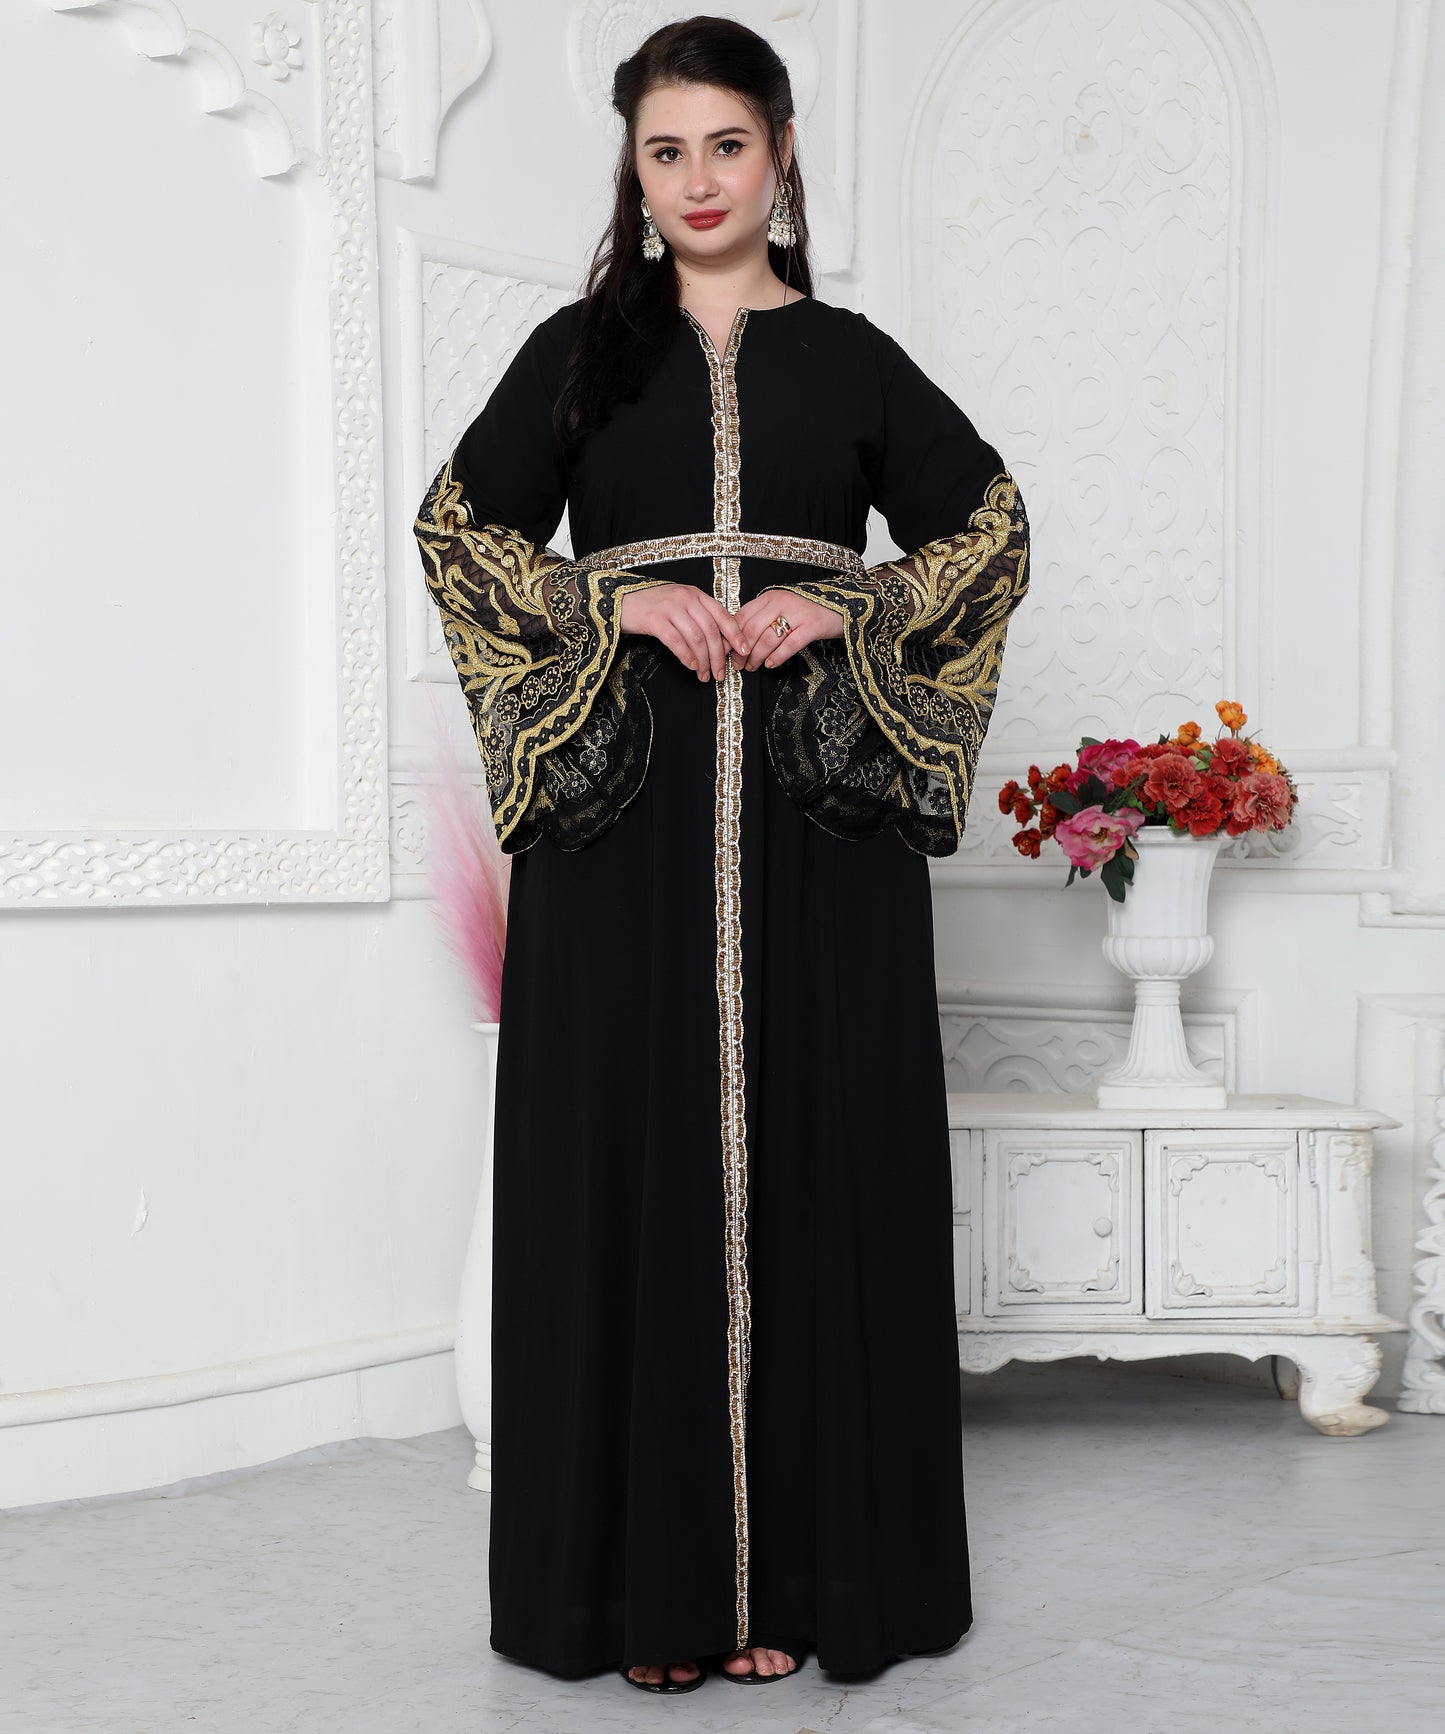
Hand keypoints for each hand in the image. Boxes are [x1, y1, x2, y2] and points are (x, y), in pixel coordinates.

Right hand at [619, 582, 751, 681]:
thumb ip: (699, 618)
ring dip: (703, 661)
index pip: (722, 615)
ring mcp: (670, 608)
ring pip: (696, 638)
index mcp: (696, 594)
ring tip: (704, 675)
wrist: (621, 601)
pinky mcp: (655, 619)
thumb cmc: (653, 606)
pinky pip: (677, 641)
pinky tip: (691, 666)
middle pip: (711, 631)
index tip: (744, 651)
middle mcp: (686, 598)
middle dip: (718, 656)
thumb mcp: (680, 605)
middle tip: (719, 673)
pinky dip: (687, 656)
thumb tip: (721, 643)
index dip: (736, 635)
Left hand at [733, 589, 843, 671]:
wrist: (840, 607)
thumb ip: (762, 617)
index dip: (732, 636)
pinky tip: (770, 664)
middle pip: (752, 630)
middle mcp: (781, 602)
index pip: (742, 616)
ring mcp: (797, 614)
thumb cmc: (807, 610)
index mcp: (770, 596)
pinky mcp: (811, 627)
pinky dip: (776, 657)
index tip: (727, 651)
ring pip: (768, 639)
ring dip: (757, 657)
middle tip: (738, 665)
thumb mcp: (781, 607)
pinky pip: (789, 645)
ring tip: (753, 667)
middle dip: (742, 651)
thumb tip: (738, 639)